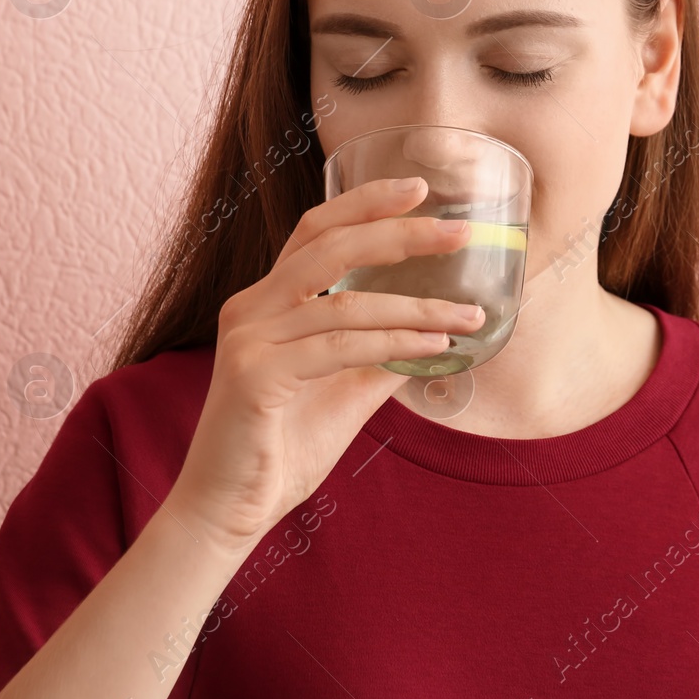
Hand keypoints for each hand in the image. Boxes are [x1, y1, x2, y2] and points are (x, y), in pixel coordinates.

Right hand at [165, 176, 483, 556]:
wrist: (229, 510)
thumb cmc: (283, 448)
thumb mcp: (345, 390)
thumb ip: (381, 355)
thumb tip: (437, 331)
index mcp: (267, 302)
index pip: (316, 231)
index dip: (364, 203)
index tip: (417, 188)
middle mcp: (251, 308)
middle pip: (330, 246)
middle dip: (400, 233)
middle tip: (458, 230)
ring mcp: (248, 338)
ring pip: (346, 302)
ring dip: (416, 305)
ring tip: (469, 312)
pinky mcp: (254, 375)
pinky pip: (339, 348)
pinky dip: (394, 342)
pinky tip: (436, 346)